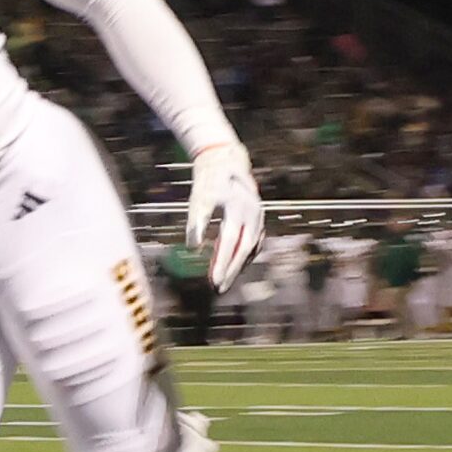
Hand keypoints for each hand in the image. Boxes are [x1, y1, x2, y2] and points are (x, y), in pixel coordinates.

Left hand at [186, 139, 262, 292]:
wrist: (226, 162)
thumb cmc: (209, 181)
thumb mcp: (198, 198)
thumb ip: (197, 221)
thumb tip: (193, 247)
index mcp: (238, 208)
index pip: (230, 242)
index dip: (222, 263)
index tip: (213, 281)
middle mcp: (253, 214)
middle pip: (243, 249)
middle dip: (231, 271)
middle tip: (218, 289)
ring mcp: (258, 217)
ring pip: (250, 248)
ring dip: (237, 266)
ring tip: (222, 283)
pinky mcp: (257, 220)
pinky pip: (253, 243)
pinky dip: (243, 256)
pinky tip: (232, 267)